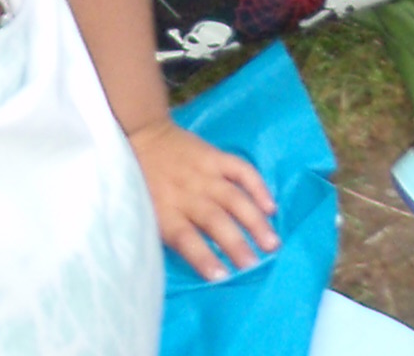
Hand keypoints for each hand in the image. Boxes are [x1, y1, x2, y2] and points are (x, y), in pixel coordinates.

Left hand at [128, 115, 278, 282]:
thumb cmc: (142, 185)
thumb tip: (193, 262)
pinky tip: (270, 206)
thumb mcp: (145, 214)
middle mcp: (187, 194)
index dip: (205, 258)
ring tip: (272, 243)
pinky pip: (241, 170)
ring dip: (254, 221)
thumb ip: (166, 234)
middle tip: (255, 265)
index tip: (223, 277)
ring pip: (234, 199)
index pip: (187, 239)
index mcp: (166, 213)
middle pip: (215, 221)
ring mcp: (204, 173)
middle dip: (237, 244)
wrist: (142, 137)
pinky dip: (257, 187)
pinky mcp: (215, 156)